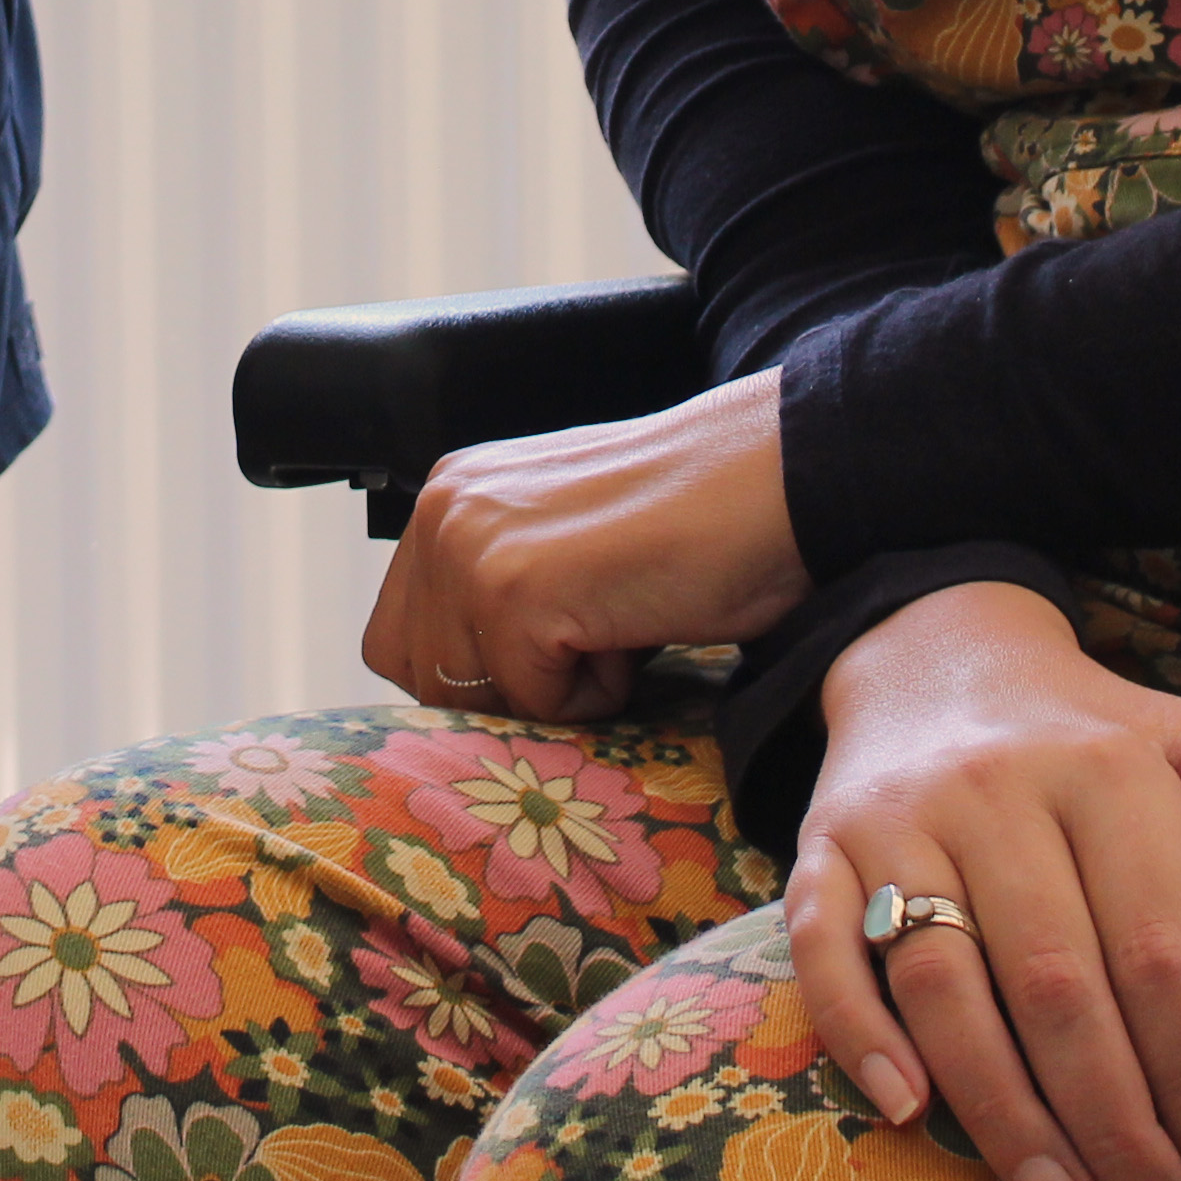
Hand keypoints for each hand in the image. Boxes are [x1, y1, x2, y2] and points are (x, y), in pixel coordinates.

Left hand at [360, 371, 812, 720]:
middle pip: (421, 678)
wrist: (778, 477)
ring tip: (619, 622)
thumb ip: (499, 586)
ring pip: (473, 698)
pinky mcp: (513, 591)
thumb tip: (464, 689)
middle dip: (506, 690)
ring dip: (555, 689)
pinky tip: (637, 625)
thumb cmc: (692, 518)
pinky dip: (598, 693)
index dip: (478, 673)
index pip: (402, 637)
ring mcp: (471, 548)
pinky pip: (535, 704)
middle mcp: (443, 510)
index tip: (553, 656)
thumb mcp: (562, 539)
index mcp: (450, 494)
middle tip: (590, 643)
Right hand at [783, 581, 1180, 1180]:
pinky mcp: (821, 845)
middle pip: (1056, 989)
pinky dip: (860, 1036)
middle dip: (1116, 1130)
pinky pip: (823, 951)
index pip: (1158, 956)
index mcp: (1106, 771)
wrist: (937, 656)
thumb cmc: (1095, 738)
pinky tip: (908, 1114)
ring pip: (945, 986)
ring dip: (1004, 1115)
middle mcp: (996, 791)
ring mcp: (898, 820)